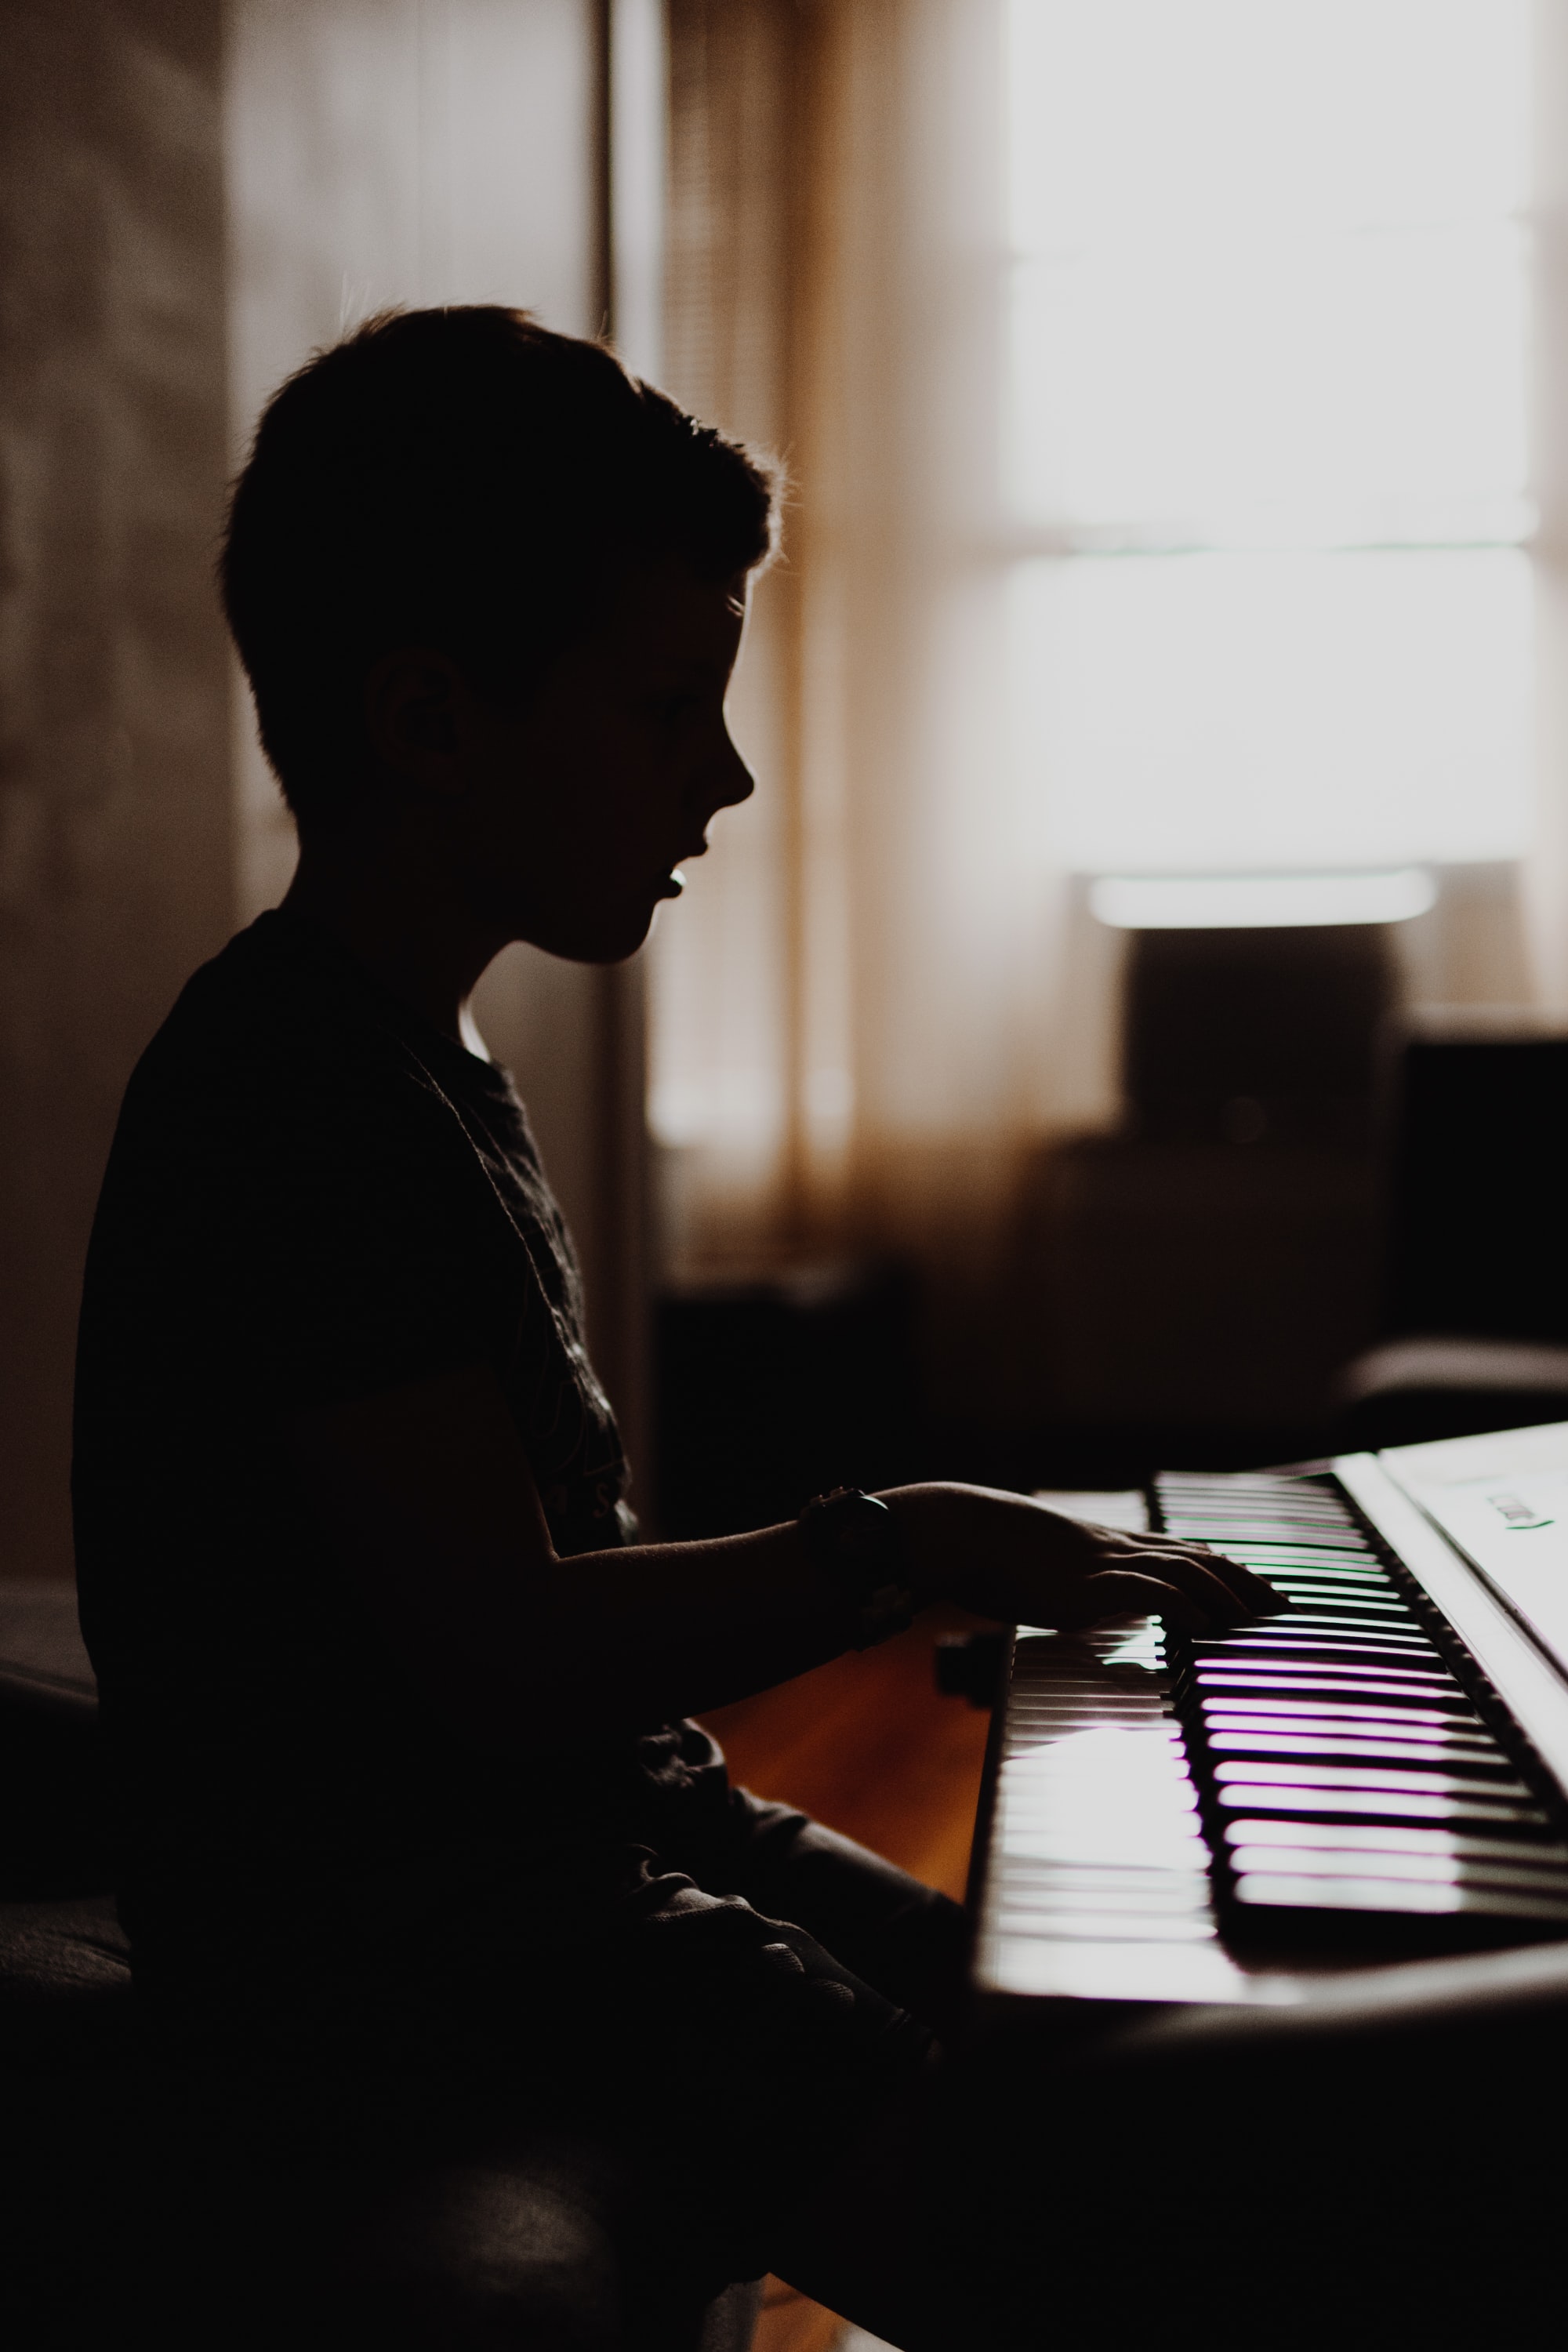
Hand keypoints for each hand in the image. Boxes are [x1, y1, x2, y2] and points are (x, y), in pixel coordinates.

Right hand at [883, 1482, 1284, 1634]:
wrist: (962, 1530)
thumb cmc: (991, 1552)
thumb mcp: (1042, 1568)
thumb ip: (1070, 1585)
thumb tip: (1078, 1605)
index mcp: (1108, 1544)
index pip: (1183, 1551)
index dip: (1225, 1570)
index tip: (1258, 1590)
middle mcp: (1117, 1548)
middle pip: (1199, 1559)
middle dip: (1244, 1584)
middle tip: (1281, 1609)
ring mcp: (1105, 1563)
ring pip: (1184, 1572)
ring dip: (1225, 1597)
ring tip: (1255, 1621)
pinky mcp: (1089, 1583)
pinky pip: (1149, 1592)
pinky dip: (1183, 1607)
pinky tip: (1204, 1627)